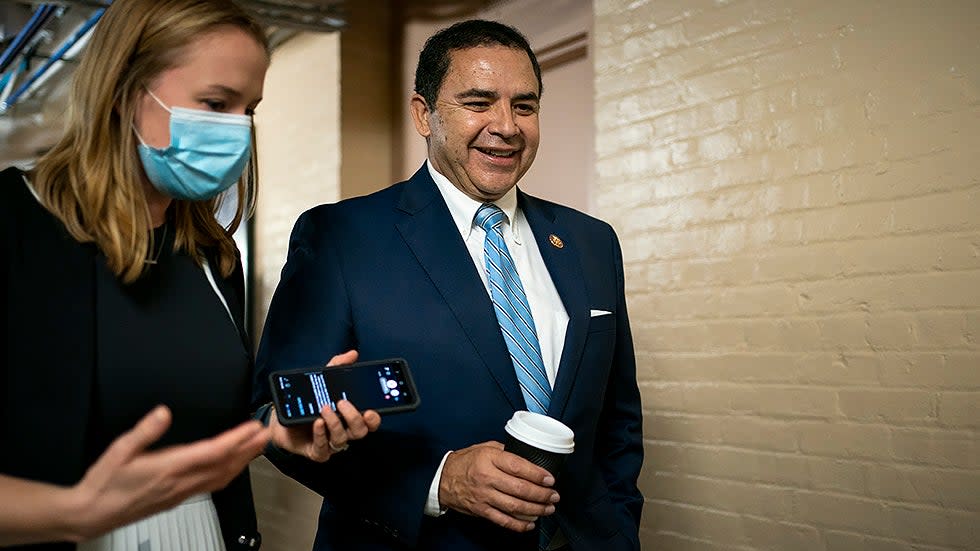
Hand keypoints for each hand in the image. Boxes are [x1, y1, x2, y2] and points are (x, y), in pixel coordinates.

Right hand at [69, 405, 269, 540]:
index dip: (237, 439)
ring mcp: (181, 492)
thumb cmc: (105, 483)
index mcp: (169, 468)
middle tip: (266, 433)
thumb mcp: (120, 450)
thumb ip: (145, 431)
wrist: (93, 514)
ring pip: (222, 477)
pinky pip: (212, 486)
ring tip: (257, 447)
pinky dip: (229, 473)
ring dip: (243, 461)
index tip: (252, 427)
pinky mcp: (179, 498)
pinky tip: (233, 467)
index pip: (213, 452)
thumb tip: (163, 413)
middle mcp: (180, 482)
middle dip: (249, 448)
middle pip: (225, 465)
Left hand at [268, 350, 381, 460]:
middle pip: (360, 432)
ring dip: (335, 423)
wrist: (281, 416)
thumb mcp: (322, 381)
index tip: (371, 410)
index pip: (369, 422)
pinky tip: (317, 422)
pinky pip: (322, 448)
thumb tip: (352, 354)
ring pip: (341, 439)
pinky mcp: (316, 451)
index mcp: (349, 417)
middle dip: (354, 418)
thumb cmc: (306, 402)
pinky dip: (321, 434)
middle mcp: (344, 431)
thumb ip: (337, 367)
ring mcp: (330, 443)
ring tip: (325, 409)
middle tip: (343, 403)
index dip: (373, 419)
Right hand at [439, 441, 558, 531]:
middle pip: (520, 489)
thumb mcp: (484, 448)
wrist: (442, 479)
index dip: (537, 474)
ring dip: (535, 510)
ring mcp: (484, 496)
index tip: (550, 479)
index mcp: (489, 459)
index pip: (518, 467)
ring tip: (548, 509)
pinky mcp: (481, 510)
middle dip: (541, 494)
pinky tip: (530, 523)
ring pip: (514, 506)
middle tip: (554, 496)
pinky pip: (503, 520)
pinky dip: (519, 524)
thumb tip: (527, 458)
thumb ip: (505, 452)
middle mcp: (487, 477)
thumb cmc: (464, 462)